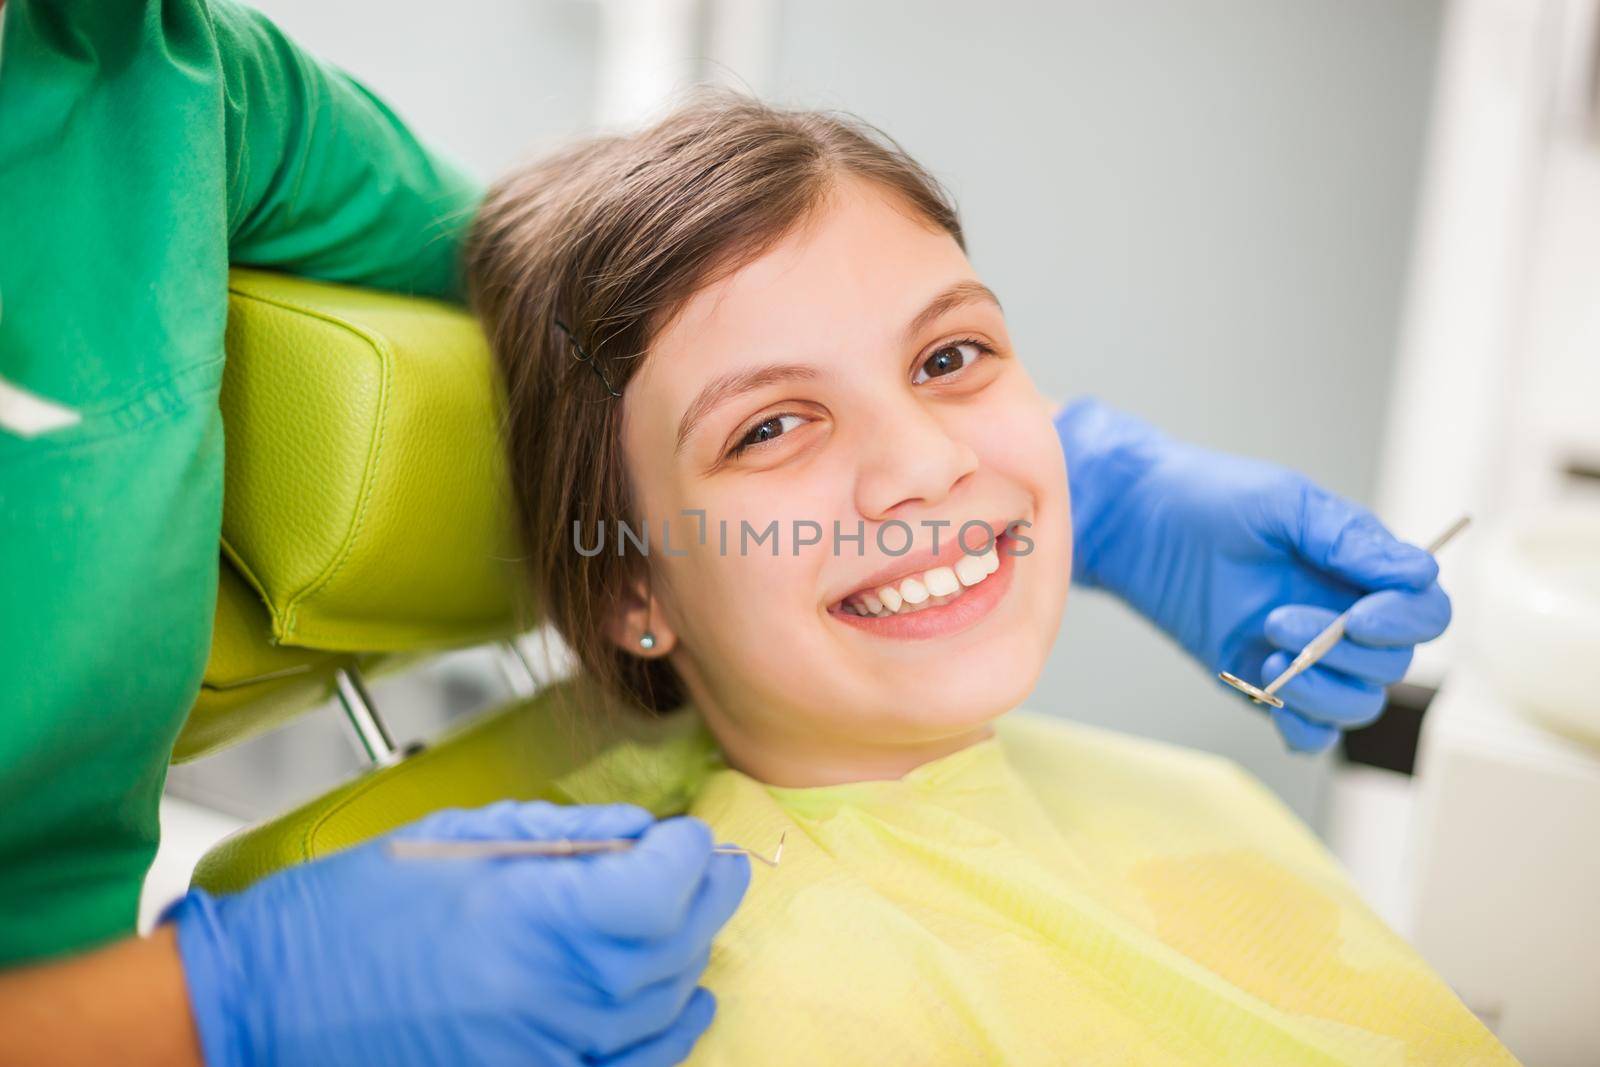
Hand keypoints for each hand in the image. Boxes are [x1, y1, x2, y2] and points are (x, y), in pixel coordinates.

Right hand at [165, 801, 749, 1065]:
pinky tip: (677, 1008)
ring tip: (699, 927)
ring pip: (659, 1016)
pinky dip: (663, 1041)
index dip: (686, 855)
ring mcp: (540, 1059)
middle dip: (706, 900)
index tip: (686, 834)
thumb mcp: (455, 840)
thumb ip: (560, 837)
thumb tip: (638, 834)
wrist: (265, 1007)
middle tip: (714, 868)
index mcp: (523, 919)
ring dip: (691, 965)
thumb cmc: (346, 916)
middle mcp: (544, 998)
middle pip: (671, 950)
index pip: (656, 888)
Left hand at [1057, 398, 1450, 752]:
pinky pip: (1310, 731)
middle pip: (1391, 665)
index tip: (1361, 617)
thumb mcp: (1284, 503)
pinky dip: (1303, 728)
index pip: (1423, 612)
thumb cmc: (1211, 498)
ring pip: (1356, 704)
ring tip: (1267, 660)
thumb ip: (1348, 537)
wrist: (1138, 524)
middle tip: (1276, 621)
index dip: (1405, 622)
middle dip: (1342, 652)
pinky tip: (1270, 697)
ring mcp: (1305, 655)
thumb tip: (1419, 571)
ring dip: (1323, 693)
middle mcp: (1344, 616)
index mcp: (1361, 571)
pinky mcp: (1264, 683)